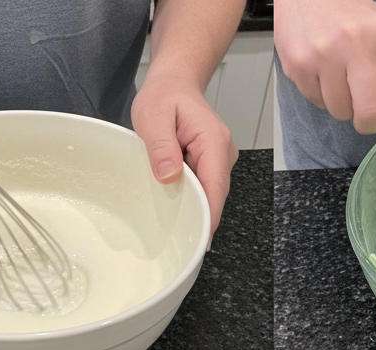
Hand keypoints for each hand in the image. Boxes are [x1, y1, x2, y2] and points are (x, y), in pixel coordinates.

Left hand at [131, 73, 237, 247]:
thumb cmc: (165, 95)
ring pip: (209, 195)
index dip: (209, 216)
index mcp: (213, 141)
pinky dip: (190, 197)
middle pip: (215, 196)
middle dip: (199, 217)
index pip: (215, 187)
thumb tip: (169, 177)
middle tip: (179, 241)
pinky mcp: (212, 166)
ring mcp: (220, 161)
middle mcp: (223, 153)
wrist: (175, 83)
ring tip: (173, 221)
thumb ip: (160, 146)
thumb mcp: (153, 115)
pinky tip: (175, 203)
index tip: (200, 240)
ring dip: (192, 206)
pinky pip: (203, 189)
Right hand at [275, 0, 375, 157]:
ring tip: (338, 71)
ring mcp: (324, 56)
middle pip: (370, 114)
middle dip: (369, 121)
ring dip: (342, 102)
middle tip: (365, 108)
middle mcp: (356, 44)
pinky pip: (317, 103)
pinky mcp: (299, 66)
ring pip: (341, 113)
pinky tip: (321, 68)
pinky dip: (322, 93)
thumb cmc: (348, 15)